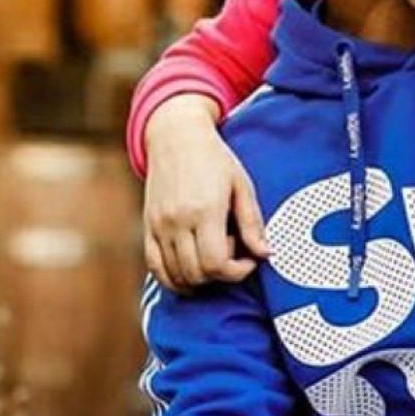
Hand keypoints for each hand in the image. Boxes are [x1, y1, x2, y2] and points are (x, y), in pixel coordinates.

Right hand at [142, 95, 267, 290]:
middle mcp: (178, 221)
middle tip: (232, 252)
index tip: (249, 260)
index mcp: (205, 210)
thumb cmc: (215, 159)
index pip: (216, 264)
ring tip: (213, 254)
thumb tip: (266, 254)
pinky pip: (155, 267)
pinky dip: (173, 278)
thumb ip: (252, 223)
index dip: (237, 272)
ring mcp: (159, 225)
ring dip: (199, 278)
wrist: (176, 137)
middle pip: (197, 274)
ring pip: (176, 275)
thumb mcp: (241, 185)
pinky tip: (191, 270)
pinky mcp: (148, 226)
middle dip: (220, 275)